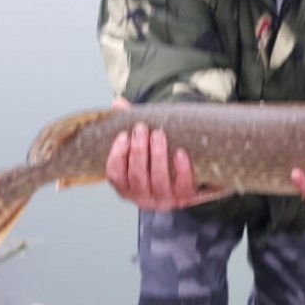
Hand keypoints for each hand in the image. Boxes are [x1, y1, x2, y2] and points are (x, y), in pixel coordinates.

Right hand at [105, 96, 202, 210]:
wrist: (189, 179)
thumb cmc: (159, 162)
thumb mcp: (143, 147)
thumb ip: (129, 126)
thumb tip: (117, 103)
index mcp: (127, 187)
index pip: (115, 175)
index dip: (117, 156)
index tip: (124, 135)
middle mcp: (142, 198)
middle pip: (136, 176)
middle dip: (138, 151)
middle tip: (141, 129)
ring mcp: (164, 200)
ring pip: (158, 181)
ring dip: (157, 156)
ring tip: (158, 135)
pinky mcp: (184, 198)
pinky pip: (183, 187)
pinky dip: (181, 170)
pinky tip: (180, 153)